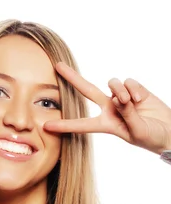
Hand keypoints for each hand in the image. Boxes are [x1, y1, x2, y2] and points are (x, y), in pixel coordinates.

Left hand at [44, 62, 170, 154]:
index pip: (80, 124)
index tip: (46, 126)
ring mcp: (121, 97)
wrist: (169, 131)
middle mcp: (109, 108)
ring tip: (130, 101)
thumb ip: (126, 114)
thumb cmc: (150, 137)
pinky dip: (134, 89)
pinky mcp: (135, 89)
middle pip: (87, 91)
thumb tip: (117, 97)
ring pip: (112, 84)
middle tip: (57, 66)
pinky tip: (140, 99)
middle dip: (72, 78)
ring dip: (120, 91)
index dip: (64, 125)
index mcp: (105, 124)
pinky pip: (128, 82)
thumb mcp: (136, 131)